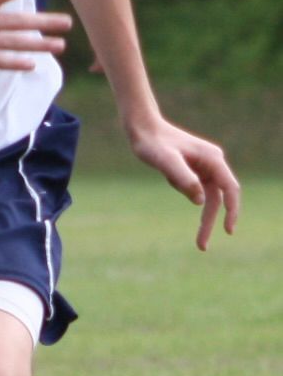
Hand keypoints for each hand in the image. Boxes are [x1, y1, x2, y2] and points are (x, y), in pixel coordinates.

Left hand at [129, 117, 239, 249]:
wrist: (143, 128)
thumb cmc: (153, 143)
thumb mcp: (166, 161)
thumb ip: (184, 179)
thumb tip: (201, 201)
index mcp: (212, 159)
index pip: (230, 189)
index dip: (232, 211)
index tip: (228, 231)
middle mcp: (212, 162)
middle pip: (218, 199)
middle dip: (210, 221)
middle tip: (201, 246)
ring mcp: (204, 166)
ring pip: (207, 197)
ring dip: (198, 212)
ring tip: (176, 193)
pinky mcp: (194, 169)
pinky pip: (193, 189)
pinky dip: (182, 189)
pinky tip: (167, 172)